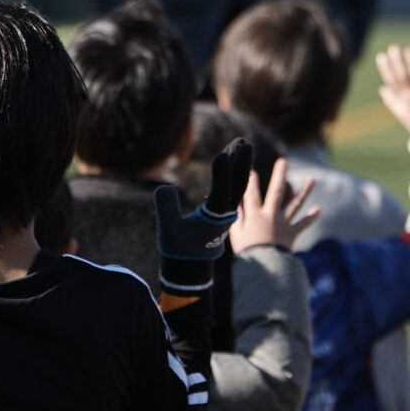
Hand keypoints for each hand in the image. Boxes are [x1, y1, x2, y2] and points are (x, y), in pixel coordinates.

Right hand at [153, 139, 249, 297]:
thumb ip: (165, 209)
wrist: (191, 267)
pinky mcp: (223, 212)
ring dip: (240, 166)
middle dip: (241, 164)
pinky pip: (232, 189)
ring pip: (237, 185)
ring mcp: (227, 213)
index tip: (222, 154)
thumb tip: (164, 188)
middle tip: (245, 143)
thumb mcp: (168, 231)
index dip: (221, 173)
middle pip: (237, 185)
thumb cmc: (179, 249)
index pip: (221, 192)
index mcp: (214, 219)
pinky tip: (232, 162)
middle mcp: (225, 214)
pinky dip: (233, 174)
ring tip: (243, 145)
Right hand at [229, 156, 317, 253]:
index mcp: (255, 215)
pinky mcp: (291, 234)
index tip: (252, 171)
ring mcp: (283, 224)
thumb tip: (237, 205)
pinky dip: (310, 218)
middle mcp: (271, 216)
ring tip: (312, 180)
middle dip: (279, 175)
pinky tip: (318, 210)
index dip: (251, 182)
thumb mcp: (237, 234)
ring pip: (295, 205)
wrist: (265, 267)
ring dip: (304, 192)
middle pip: (276, 191)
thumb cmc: (247, 251)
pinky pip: (302, 225)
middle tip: (284, 161)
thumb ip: (238, 218)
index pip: (251, 194)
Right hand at [375, 45, 409, 135]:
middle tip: (393, 48)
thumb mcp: (401, 113)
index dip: (386, 69)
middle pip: (404, 77)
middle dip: (397, 63)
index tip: (380, 55)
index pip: (393, 82)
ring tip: (409, 50)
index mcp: (404, 100)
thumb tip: (381, 89)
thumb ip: (392, 101)